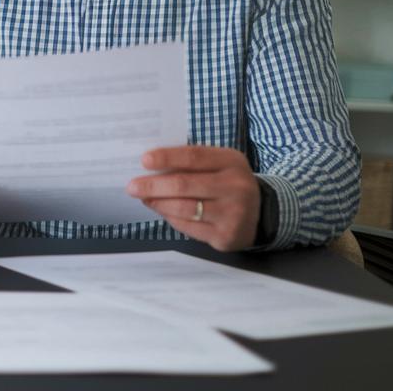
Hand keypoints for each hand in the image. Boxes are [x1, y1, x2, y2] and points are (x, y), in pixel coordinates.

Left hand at [126, 146, 260, 251]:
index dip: (167, 158)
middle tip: (132, 186)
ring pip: (184, 208)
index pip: (193, 157)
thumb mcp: (219, 165)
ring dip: (158, 203)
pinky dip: (170, 218)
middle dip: (153, 186)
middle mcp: (235, 187)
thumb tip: (151, 166)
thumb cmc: (228, 183)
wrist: (261, 213)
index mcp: (232, 162)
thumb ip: (192, 163)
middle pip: (184, 185)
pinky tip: (162, 211)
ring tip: (144, 198)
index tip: (144, 160)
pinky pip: (188, 227)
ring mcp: (232, 213)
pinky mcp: (225, 235)